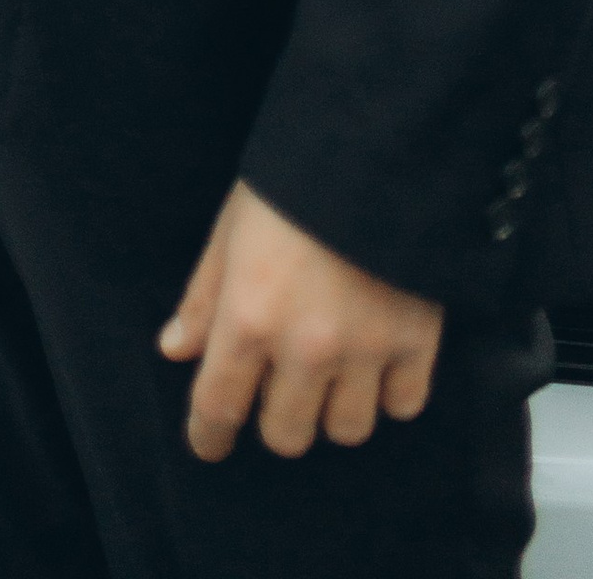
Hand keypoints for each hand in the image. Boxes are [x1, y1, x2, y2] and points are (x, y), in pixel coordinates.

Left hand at [160, 183, 442, 459]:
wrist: (375, 148)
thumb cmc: (290, 182)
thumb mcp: (230, 230)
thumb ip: (203, 298)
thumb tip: (175, 350)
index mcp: (247, 317)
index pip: (217, 407)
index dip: (208, 437)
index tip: (209, 445)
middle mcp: (304, 348)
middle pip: (286, 435)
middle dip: (276, 418)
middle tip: (280, 388)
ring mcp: (365, 350)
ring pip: (346, 430)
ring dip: (334, 410)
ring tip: (332, 373)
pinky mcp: (417, 342)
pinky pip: (403, 406)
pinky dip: (390, 394)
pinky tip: (378, 363)